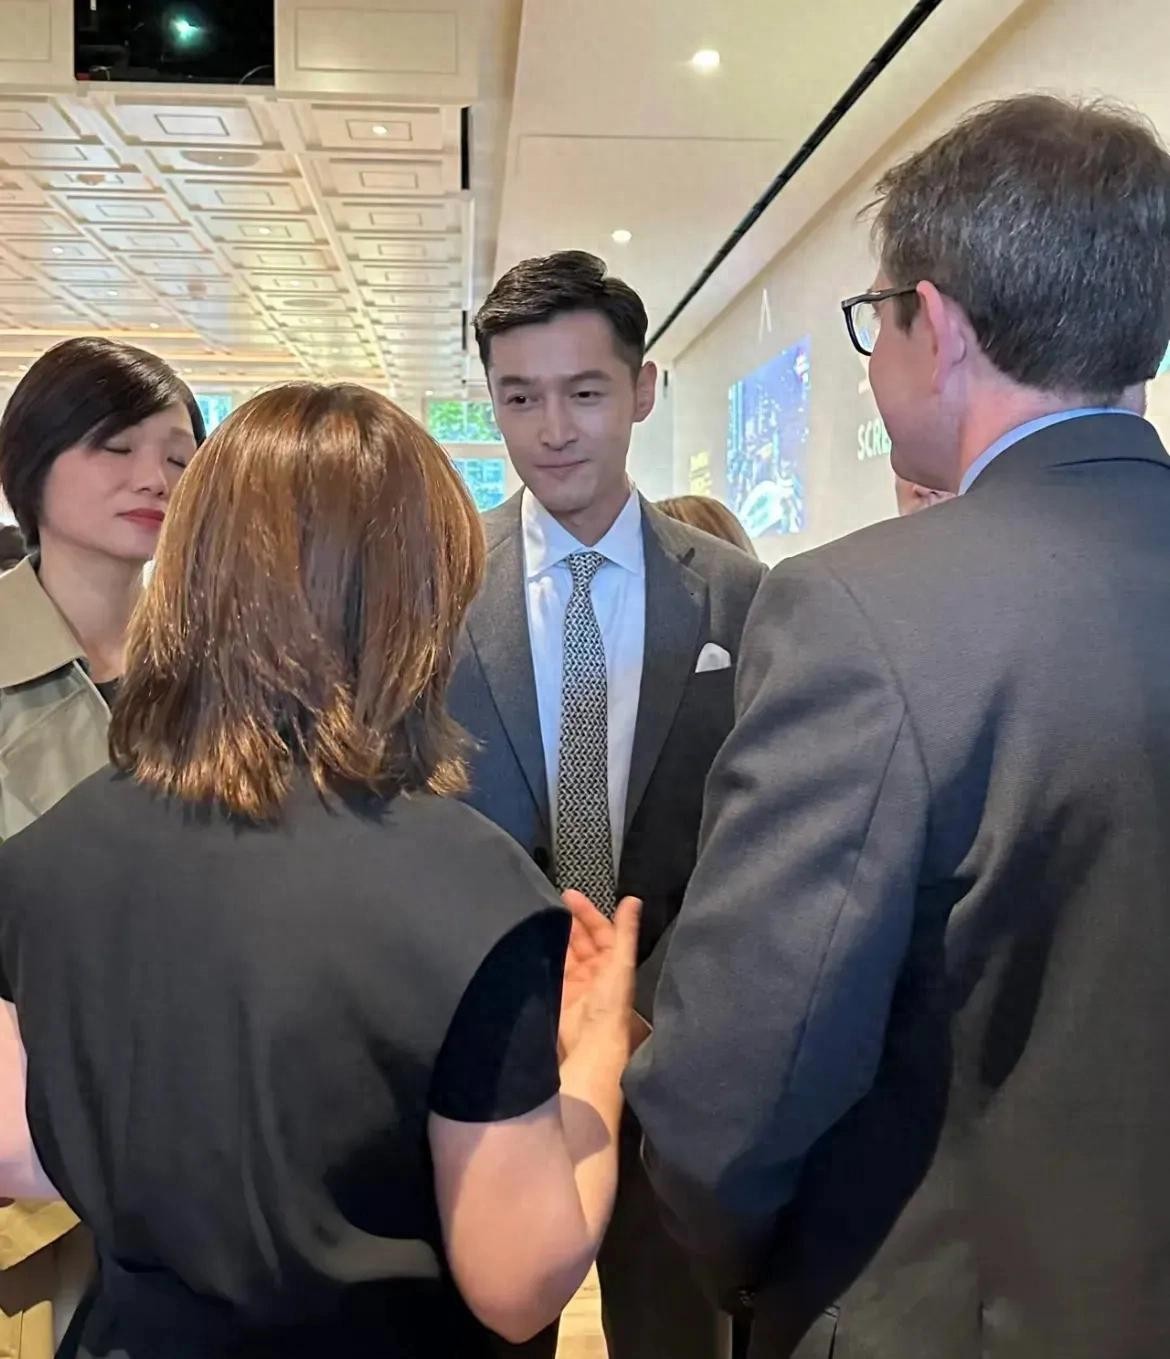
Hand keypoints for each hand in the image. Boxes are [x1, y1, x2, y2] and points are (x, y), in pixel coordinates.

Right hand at [558, 892, 640, 1061]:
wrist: (590, 1042)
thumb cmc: (611, 1005)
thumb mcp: (621, 961)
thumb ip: (625, 931)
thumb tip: (633, 900)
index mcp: (614, 963)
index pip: (601, 930)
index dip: (588, 912)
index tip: (570, 896)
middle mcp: (596, 971)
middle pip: (582, 939)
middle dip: (570, 921)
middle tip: (553, 904)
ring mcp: (577, 982)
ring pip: (565, 951)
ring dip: (556, 936)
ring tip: (542, 919)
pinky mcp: (559, 993)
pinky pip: (550, 968)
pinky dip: (544, 955)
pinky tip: (535, 943)